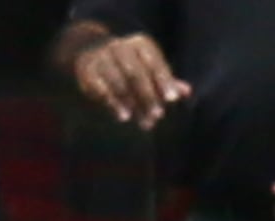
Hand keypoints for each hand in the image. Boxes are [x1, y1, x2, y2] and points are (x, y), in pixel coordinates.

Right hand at [69, 32, 185, 129]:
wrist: (89, 50)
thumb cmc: (127, 62)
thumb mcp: (147, 66)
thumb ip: (165, 79)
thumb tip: (187, 92)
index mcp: (141, 44)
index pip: (155, 63)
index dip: (164, 81)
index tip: (172, 99)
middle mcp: (121, 48)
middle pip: (137, 74)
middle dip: (148, 96)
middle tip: (157, 115)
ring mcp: (102, 58)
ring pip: (119, 83)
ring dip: (132, 103)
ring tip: (142, 121)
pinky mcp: (87, 71)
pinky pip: (101, 89)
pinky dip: (113, 104)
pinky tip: (123, 116)